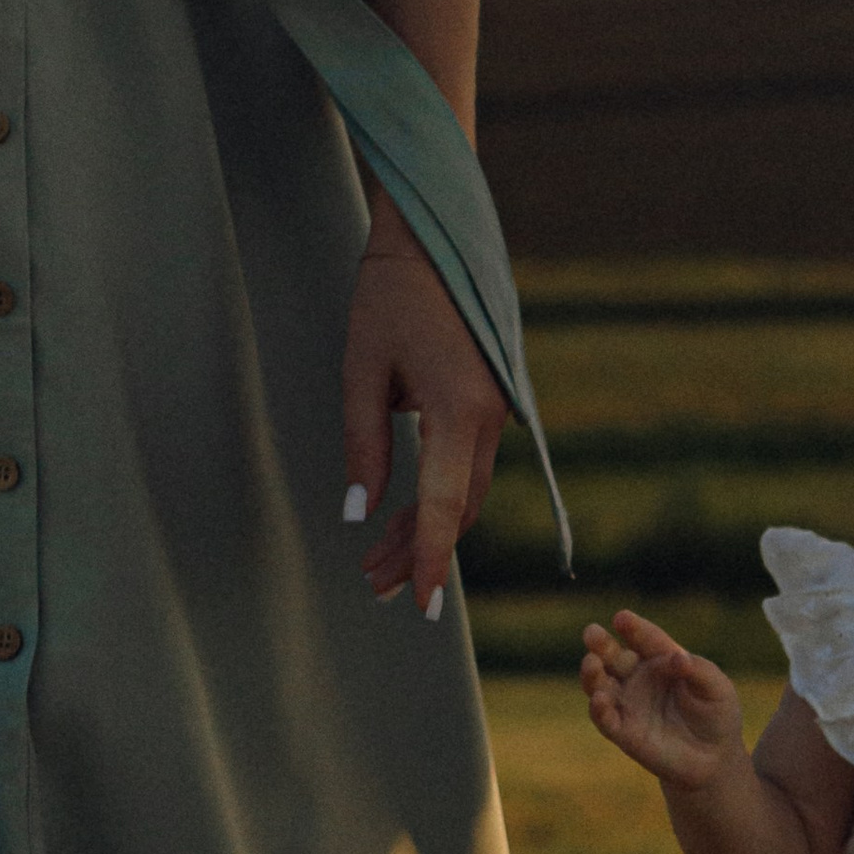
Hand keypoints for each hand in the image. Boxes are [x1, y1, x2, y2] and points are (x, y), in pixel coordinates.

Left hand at [341, 208, 509, 617]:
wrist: (432, 246)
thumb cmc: (389, 300)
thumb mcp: (361, 371)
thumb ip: (362, 445)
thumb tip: (358, 512)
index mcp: (457, 408)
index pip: (447, 505)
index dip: (432, 560)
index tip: (421, 606)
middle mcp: (488, 418)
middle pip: (460, 510)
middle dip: (420, 553)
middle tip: (374, 586)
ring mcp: (494, 413)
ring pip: (465, 494)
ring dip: (426, 530)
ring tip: (378, 562)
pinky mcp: (486, 407)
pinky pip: (466, 469)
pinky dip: (437, 500)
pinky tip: (402, 519)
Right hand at [581, 610, 746, 786]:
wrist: (715, 756)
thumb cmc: (716, 713)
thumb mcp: (716, 687)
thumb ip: (698, 670)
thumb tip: (677, 658)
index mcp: (660, 659)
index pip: (644, 639)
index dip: (633, 628)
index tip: (621, 618)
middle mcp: (638, 678)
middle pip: (614, 656)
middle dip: (601, 644)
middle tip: (592, 633)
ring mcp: (628, 704)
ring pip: (600, 685)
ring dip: (592, 674)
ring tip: (591, 663)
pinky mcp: (624, 732)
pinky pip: (605, 719)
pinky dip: (599, 709)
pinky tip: (599, 699)